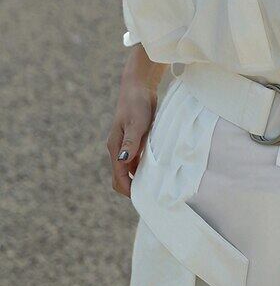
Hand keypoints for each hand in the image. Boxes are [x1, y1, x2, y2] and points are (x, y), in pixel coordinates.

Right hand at [106, 78, 157, 197]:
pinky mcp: (134, 141)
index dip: (129, 190)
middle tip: (152, 197)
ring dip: (139, 179)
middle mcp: (118, 149)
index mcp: (115, 148)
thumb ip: (130, 142)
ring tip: (156, 187)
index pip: (118, 177)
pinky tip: (157, 170)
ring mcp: (126, 146)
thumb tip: (123, 161)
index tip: (144, 199)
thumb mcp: (136, 123)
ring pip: (129, 170)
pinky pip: (136, 161)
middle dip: (132, 188)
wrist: (138, 86)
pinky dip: (144, 168)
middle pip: (121, 177)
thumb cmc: (136, 103)